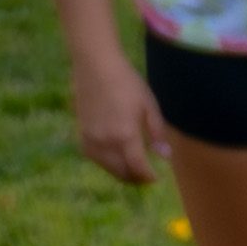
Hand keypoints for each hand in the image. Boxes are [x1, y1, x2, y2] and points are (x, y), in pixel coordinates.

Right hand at [73, 56, 165, 184]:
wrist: (96, 67)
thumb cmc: (127, 82)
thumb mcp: (149, 105)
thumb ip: (156, 132)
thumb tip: (165, 155)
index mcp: (125, 136)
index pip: (137, 167)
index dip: (148, 177)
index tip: (155, 178)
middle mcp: (106, 143)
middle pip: (121, 172)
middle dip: (135, 178)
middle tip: (146, 177)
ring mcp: (91, 140)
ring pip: (107, 168)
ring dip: (121, 172)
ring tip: (133, 170)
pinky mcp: (82, 135)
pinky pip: (95, 158)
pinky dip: (107, 163)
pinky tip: (116, 158)